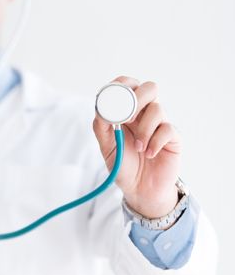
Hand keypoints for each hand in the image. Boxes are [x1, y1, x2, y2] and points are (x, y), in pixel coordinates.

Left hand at [93, 76, 180, 217]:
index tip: (115, 96)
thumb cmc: (123, 165)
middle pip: (149, 88)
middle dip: (138, 98)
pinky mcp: (173, 138)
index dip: (123, 85)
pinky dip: (155, 142)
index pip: (128, 86)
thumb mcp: (106, 147)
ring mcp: (160, 124)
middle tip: (128, 118)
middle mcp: (144, 114)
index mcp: (126, 112)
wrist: (139, 190)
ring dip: (144, 129)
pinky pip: (168, 129)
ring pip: (157, 108)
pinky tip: (149, 154)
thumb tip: (101, 109)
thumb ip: (102, 127)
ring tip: (138, 148)